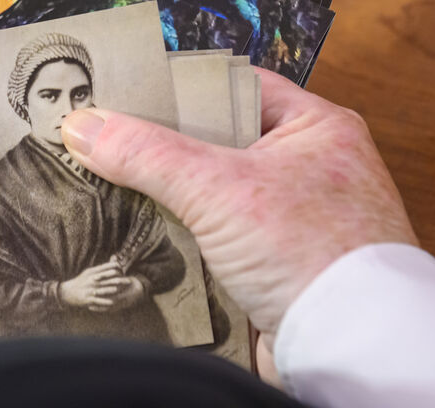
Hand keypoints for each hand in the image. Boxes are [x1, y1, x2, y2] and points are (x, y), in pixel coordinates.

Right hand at [58, 261, 123, 309]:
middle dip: (120, 279)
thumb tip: (112, 262)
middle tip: (129, 280)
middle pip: (108, 278)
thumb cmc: (80, 281)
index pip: (106, 268)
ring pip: (104, 289)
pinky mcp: (88, 299)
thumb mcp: (89, 272)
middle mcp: (92, 280)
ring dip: (113, 289)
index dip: (116, 267)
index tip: (123, 268)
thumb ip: (101, 268)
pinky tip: (113, 302)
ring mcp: (90, 289)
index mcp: (92, 272)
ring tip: (122, 290)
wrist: (67, 292)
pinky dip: (106, 301)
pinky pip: (99, 300)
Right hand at [61, 69, 416, 362]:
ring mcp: (295, 219)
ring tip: (111, 179)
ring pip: (214, 192)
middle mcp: (310, 166)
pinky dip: (184, 235)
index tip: (125, 87)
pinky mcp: (278, 265)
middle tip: (106, 135)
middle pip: (219, 139)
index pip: (234, 85)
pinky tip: (141, 231)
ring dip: (171, 194)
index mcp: (316, 126)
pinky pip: (219, 237)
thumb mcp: (217, 187)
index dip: (179, 85)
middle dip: (165, 143)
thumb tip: (83, 127)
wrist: (351, 348)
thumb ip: (146, 153)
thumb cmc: (315, 253)